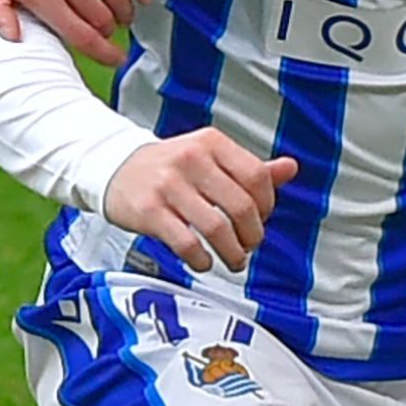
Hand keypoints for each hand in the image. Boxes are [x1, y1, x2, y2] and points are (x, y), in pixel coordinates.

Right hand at [103, 128, 293, 273]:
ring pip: (217, 228)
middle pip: (241, 206)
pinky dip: (201, 259)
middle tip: (249, 246)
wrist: (114, 166)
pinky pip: (186, 243)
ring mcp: (168, 185)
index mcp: (211, 143)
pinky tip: (204, 261)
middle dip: (252, 235)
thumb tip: (291, 169)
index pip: (257, 177)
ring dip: (232, 253)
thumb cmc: (169, 167)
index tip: (261, 220)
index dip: (267, 206)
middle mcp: (191, 159)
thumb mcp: (210, 157)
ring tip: (233, 260)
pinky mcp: (149, 211)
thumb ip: (250, 167)